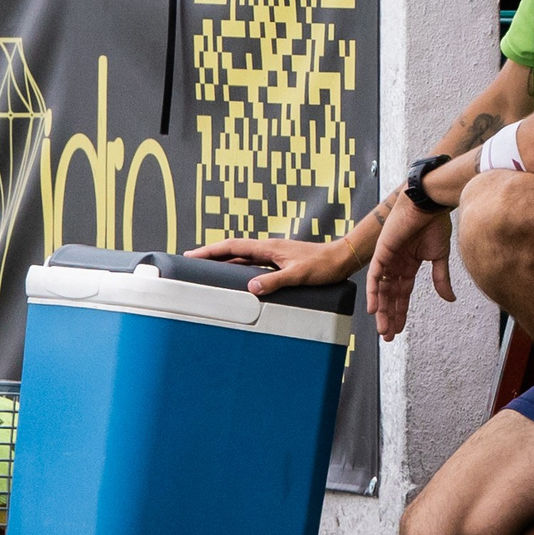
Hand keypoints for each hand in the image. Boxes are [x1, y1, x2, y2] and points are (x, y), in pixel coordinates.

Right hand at [187, 235, 355, 294]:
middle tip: (191, 263)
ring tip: (207, 271)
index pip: (233, 247)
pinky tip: (238, 279)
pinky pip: (254, 265)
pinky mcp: (281, 263)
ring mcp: (274, 256)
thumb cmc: (324, 265)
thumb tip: (251, 287)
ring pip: (243, 258)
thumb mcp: (298, 275)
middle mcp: (269, 249)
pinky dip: (240, 270)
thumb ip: (276, 281)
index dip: (211, 250)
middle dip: (212, 256)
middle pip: (233, 251)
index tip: (191, 255)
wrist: (342, 260)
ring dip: (225, 263)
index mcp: (269, 248)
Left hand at [365, 195, 453, 338]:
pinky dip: (373, 293)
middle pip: (389, 296)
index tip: (399, 329)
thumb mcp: (440, 257)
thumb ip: (441, 279)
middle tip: (388, 335)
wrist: (428, 204)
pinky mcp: (382, 252)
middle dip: (389, 316)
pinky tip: (374, 309)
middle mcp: (395, 264)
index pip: (402, 293)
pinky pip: (374, 277)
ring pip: (381, 290)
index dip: (401, 311)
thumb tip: (450, 299)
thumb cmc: (435, 224)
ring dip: (381, 310)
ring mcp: (387, 259)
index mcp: (409, 265)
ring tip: (382, 329)